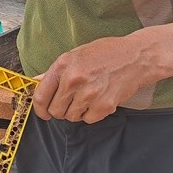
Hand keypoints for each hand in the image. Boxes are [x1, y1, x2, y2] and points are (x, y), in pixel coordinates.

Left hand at [32, 34, 167, 122]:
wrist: (136, 57)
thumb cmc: (107, 53)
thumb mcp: (76, 54)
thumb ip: (56, 71)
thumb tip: (37, 81)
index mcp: (64, 65)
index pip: (41, 96)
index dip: (39, 109)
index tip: (43, 112)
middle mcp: (74, 80)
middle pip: (55, 111)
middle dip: (60, 110)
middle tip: (71, 101)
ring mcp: (89, 94)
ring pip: (71, 117)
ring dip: (76, 111)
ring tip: (87, 97)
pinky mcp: (104, 106)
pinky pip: (88, 119)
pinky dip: (91, 114)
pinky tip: (98, 100)